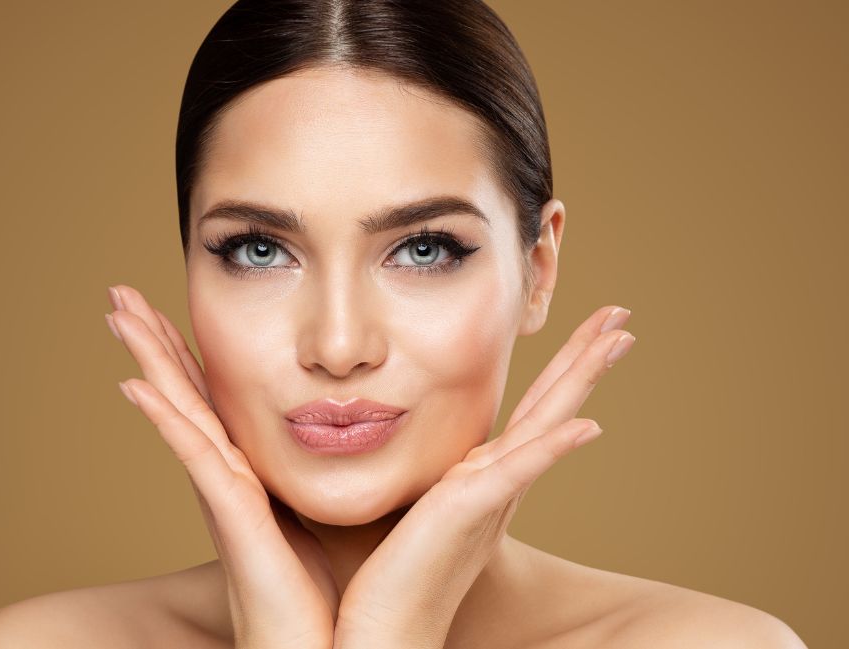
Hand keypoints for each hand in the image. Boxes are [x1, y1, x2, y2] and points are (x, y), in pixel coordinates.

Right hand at [104, 284, 338, 648]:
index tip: (166, 307)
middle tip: (121, 293)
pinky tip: (136, 385)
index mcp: (252, 474)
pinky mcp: (234, 515)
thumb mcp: (335, 509)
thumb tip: (362, 433)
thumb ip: (335, 471)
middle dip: (154, 342)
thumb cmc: (339, 589)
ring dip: (149, 360)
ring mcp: (225, 494)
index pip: (213, 399)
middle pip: (184, 394)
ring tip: (118, 313)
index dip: (187, 354)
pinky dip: (164, 419)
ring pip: (180, 411)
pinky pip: (195, 456)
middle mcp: (229, 478)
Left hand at [333, 305, 635, 648]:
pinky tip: (588, 425)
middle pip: (551, 407)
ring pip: (547, 424)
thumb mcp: (405, 503)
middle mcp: (496, 484)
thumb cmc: (382, 574)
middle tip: (620, 315)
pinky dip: (555, 447)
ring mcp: (490, 497)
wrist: (380, 631)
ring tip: (618, 337)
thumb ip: (419, 473)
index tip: (584, 332)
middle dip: (584, 359)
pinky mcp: (470, 512)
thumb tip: (398, 441)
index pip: (529, 413)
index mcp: (482, 480)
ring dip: (582, 379)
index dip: (559, 371)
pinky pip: (520, 472)